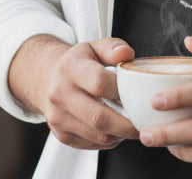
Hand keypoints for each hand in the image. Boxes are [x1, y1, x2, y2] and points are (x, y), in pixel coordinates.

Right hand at [10, 35, 138, 149]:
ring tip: (132, 126)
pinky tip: (116, 130)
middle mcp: (60, 94)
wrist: (47, 78)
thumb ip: (113, 47)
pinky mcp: (61, 135)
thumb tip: (127, 54)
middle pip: (99, 117)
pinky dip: (109, 140)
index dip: (122, 91)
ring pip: (97, 135)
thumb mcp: (94, 46)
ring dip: (120, 135)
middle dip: (127, 124)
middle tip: (144, 123)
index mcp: (70, 68)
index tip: (139, 95)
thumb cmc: (78, 62)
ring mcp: (58, 118)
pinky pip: (91, 144)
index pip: (100, 83)